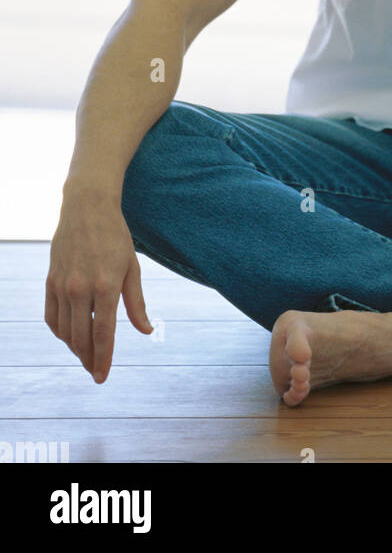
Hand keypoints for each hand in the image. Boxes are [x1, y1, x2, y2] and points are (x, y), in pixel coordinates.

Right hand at [45, 191, 152, 382]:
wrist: (87, 208)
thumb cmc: (115, 237)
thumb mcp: (132, 268)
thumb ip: (137, 303)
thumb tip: (146, 331)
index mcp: (106, 286)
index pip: (103, 334)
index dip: (103, 359)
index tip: (102, 378)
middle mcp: (80, 289)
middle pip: (81, 338)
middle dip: (89, 359)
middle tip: (96, 371)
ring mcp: (62, 286)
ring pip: (64, 331)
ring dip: (74, 348)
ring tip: (87, 356)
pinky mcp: (50, 282)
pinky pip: (52, 317)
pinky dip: (60, 332)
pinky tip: (71, 336)